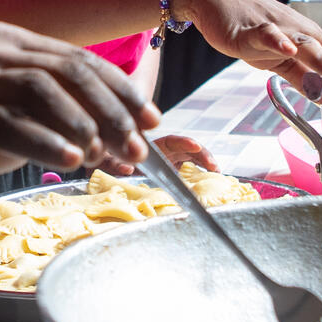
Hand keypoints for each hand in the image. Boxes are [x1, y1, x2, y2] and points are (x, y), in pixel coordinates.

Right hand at [0, 22, 160, 207]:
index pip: (78, 58)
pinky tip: (71, 160)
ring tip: (104, 156)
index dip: (121, 90)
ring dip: (82, 124)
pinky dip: (46, 141)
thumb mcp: (28, 122)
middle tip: (137, 147)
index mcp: (8, 39)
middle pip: (64, 71)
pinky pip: (8, 123)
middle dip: (110, 110)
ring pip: (39, 90)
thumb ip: (73, 123)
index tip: (152, 122)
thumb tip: (133, 147)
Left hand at [93, 132, 218, 176]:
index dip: (184, 143)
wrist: (106, 160)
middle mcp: (163, 150)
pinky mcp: (173, 171)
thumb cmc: (107, 159)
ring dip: (204, 164)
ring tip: (216, 174)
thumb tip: (127, 168)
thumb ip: (113, 164)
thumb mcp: (106, 160)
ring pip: (192, 158)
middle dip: (202, 155)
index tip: (195, 146)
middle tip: (214, 167)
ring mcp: (170, 160)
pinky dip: (200, 174)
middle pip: (187, 148)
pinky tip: (210, 180)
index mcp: (150, 146)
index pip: (170, 140)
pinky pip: (189, 170)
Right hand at [171, 0, 321, 123]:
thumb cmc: (248, 28)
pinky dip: (279, 41)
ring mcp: (280, 29)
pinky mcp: (252, 28)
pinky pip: (268, 34)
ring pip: (308, 45)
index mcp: (311, 43)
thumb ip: (306, 81)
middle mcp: (302, 34)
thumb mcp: (281, 62)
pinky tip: (288, 49)